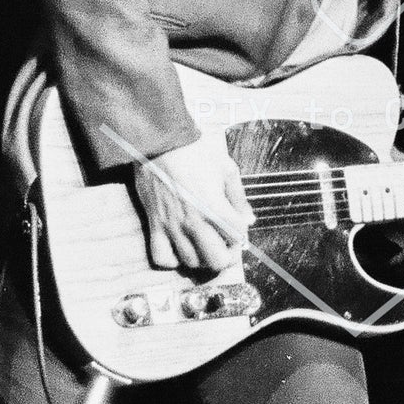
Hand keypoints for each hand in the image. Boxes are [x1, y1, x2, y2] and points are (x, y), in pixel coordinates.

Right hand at [134, 136, 251, 271]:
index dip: (240, 234)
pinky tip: (179, 246)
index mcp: (214, 206)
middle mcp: (194, 221)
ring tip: (202, 244)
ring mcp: (172, 225)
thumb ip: (238, 198)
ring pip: (191, 262)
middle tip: (223, 244)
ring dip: (202, 257)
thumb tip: (248, 219)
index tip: (236, 227)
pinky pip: (161, 257)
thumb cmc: (194, 150)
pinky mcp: (154, 224)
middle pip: (217, 260)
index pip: (237, 237)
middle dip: (225, 254)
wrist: (159, 140)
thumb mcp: (226, 168)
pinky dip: (172, 258)